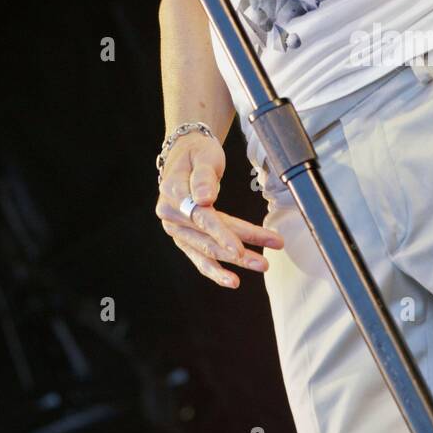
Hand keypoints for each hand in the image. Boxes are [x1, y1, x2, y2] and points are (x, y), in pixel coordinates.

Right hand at [156, 134, 284, 287]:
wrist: (186, 153)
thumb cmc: (198, 152)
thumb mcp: (204, 155)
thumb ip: (204, 176)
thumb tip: (203, 198)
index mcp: (172, 191)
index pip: (200, 216)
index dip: (220, 233)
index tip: (239, 247)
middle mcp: (169, 214)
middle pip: (206, 237)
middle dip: (237, 251)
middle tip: (263, 263)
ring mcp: (175, 228)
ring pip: (206, 250)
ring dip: (233, 262)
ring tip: (259, 266)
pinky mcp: (184, 237)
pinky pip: (199, 256)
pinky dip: (216, 269)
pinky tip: (232, 279)